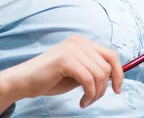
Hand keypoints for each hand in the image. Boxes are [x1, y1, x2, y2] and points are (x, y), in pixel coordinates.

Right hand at [0, 36, 122, 113]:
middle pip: (107, 66)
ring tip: (86, 101)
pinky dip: (89, 94)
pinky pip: (88, 79)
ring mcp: (72, 49)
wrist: (24, 81)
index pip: (111, 55)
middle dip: (104, 88)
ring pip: (99, 74)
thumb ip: (92, 69)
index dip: (119, 73)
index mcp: (82, 42)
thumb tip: (114, 77)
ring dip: (96, 93)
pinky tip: (81, 101)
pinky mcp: (65, 60)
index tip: (118, 89)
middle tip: (93, 99)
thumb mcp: (76, 72)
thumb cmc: (49, 78)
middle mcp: (79, 42)